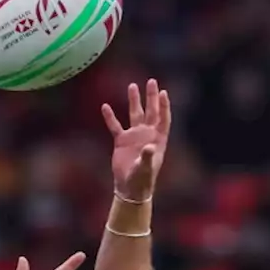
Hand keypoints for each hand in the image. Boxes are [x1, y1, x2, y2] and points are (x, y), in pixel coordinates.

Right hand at [101, 79, 171, 201]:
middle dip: (151, 97)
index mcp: (158, 139)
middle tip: (151, 81)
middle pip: (151, 111)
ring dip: (134, 101)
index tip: (163, 92)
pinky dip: (110, 117)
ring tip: (132, 86)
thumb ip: (147, 157)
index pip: (163, 118)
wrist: (130, 188)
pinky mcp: (121, 141)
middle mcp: (147, 135)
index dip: (164, 106)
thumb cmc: (142, 180)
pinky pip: (115, 126)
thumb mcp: (145, 169)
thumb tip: (147, 146)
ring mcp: (134, 136)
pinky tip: (105, 106)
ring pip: (135, 114)